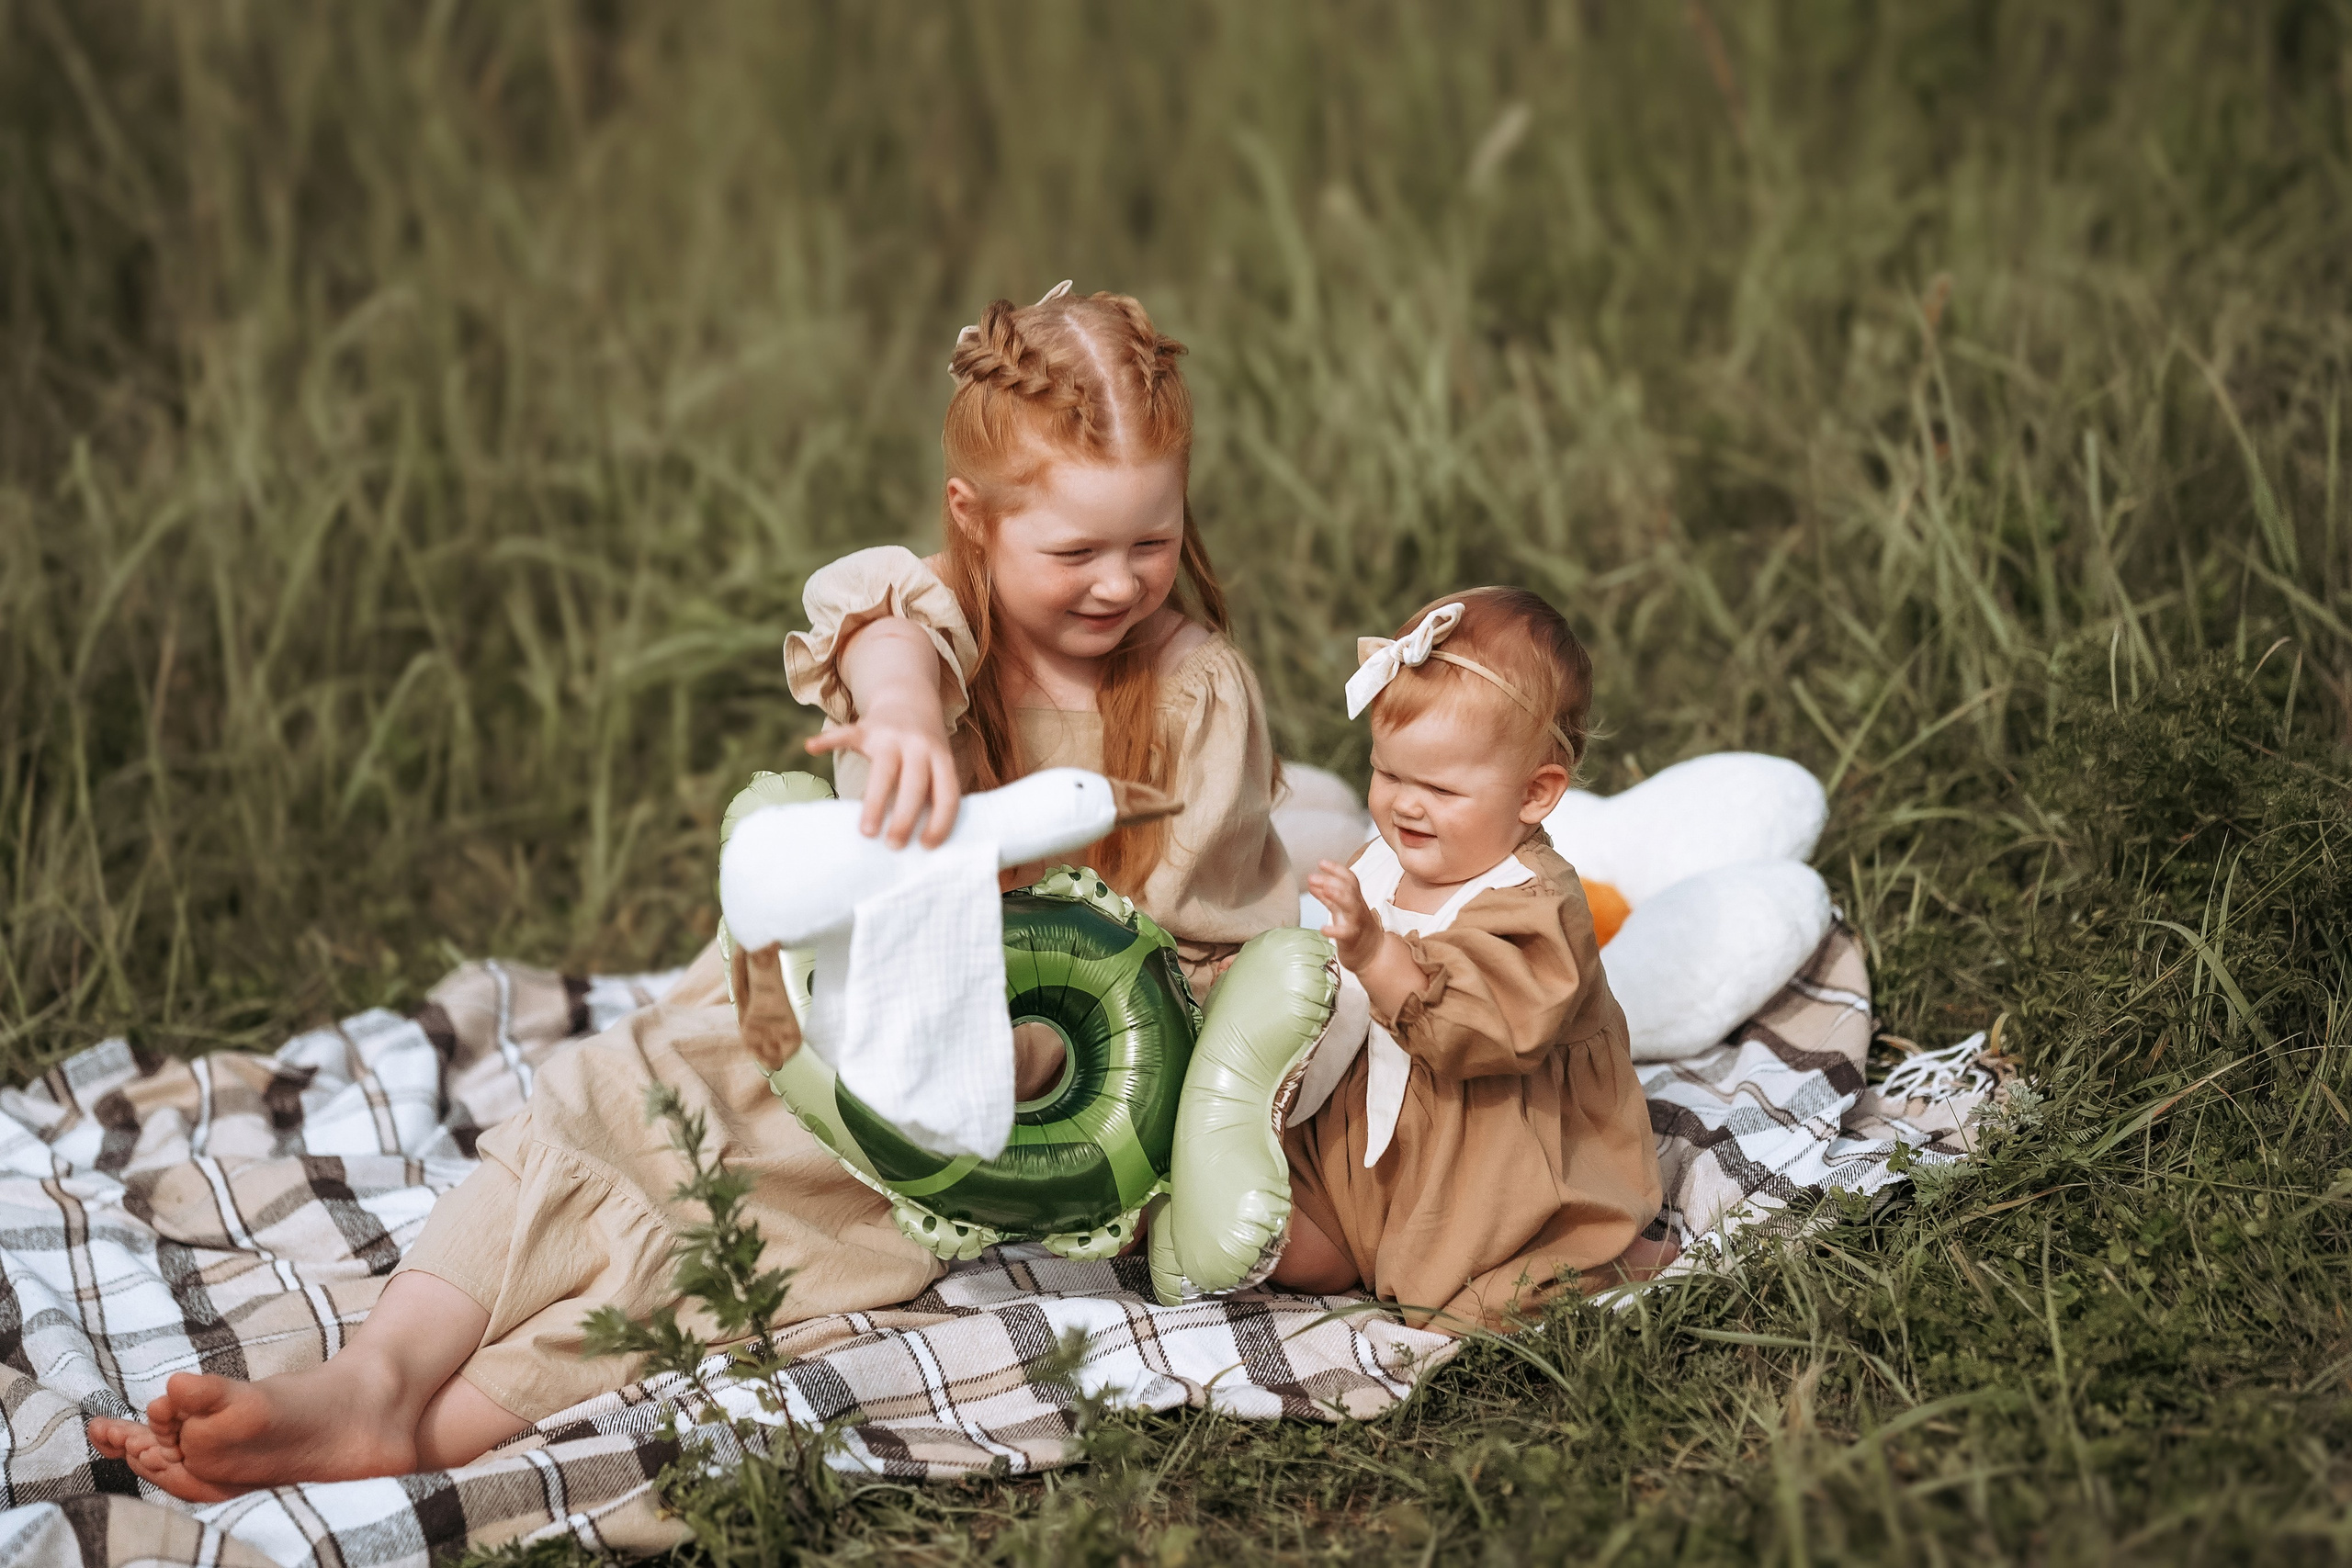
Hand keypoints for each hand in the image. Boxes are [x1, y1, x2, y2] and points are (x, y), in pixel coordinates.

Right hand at [805, 707, 960, 848]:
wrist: (909, 698)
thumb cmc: (924, 748)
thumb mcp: (939, 764)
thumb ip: (933, 793)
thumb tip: (923, 843)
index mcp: (941, 759)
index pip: (947, 794)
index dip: (940, 822)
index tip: (925, 846)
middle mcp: (919, 746)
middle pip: (914, 784)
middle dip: (905, 817)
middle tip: (894, 845)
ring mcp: (892, 736)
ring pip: (884, 770)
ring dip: (875, 802)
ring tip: (866, 832)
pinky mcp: (866, 727)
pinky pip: (847, 734)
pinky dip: (828, 740)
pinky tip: (811, 747)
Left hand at [1308, 860, 1384, 972]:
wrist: (1373, 954)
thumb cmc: (1355, 929)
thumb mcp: (1341, 910)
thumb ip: (1327, 896)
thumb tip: (1312, 882)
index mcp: (1355, 899)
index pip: (1349, 879)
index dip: (1336, 869)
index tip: (1321, 863)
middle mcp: (1357, 908)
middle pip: (1350, 889)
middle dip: (1332, 880)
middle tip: (1312, 877)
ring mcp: (1357, 923)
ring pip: (1351, 906)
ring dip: (1338, 896)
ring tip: (1324, 890)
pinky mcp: (1353, 939)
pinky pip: (1346, 933)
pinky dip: (1334, 930)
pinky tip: (1323, 928)